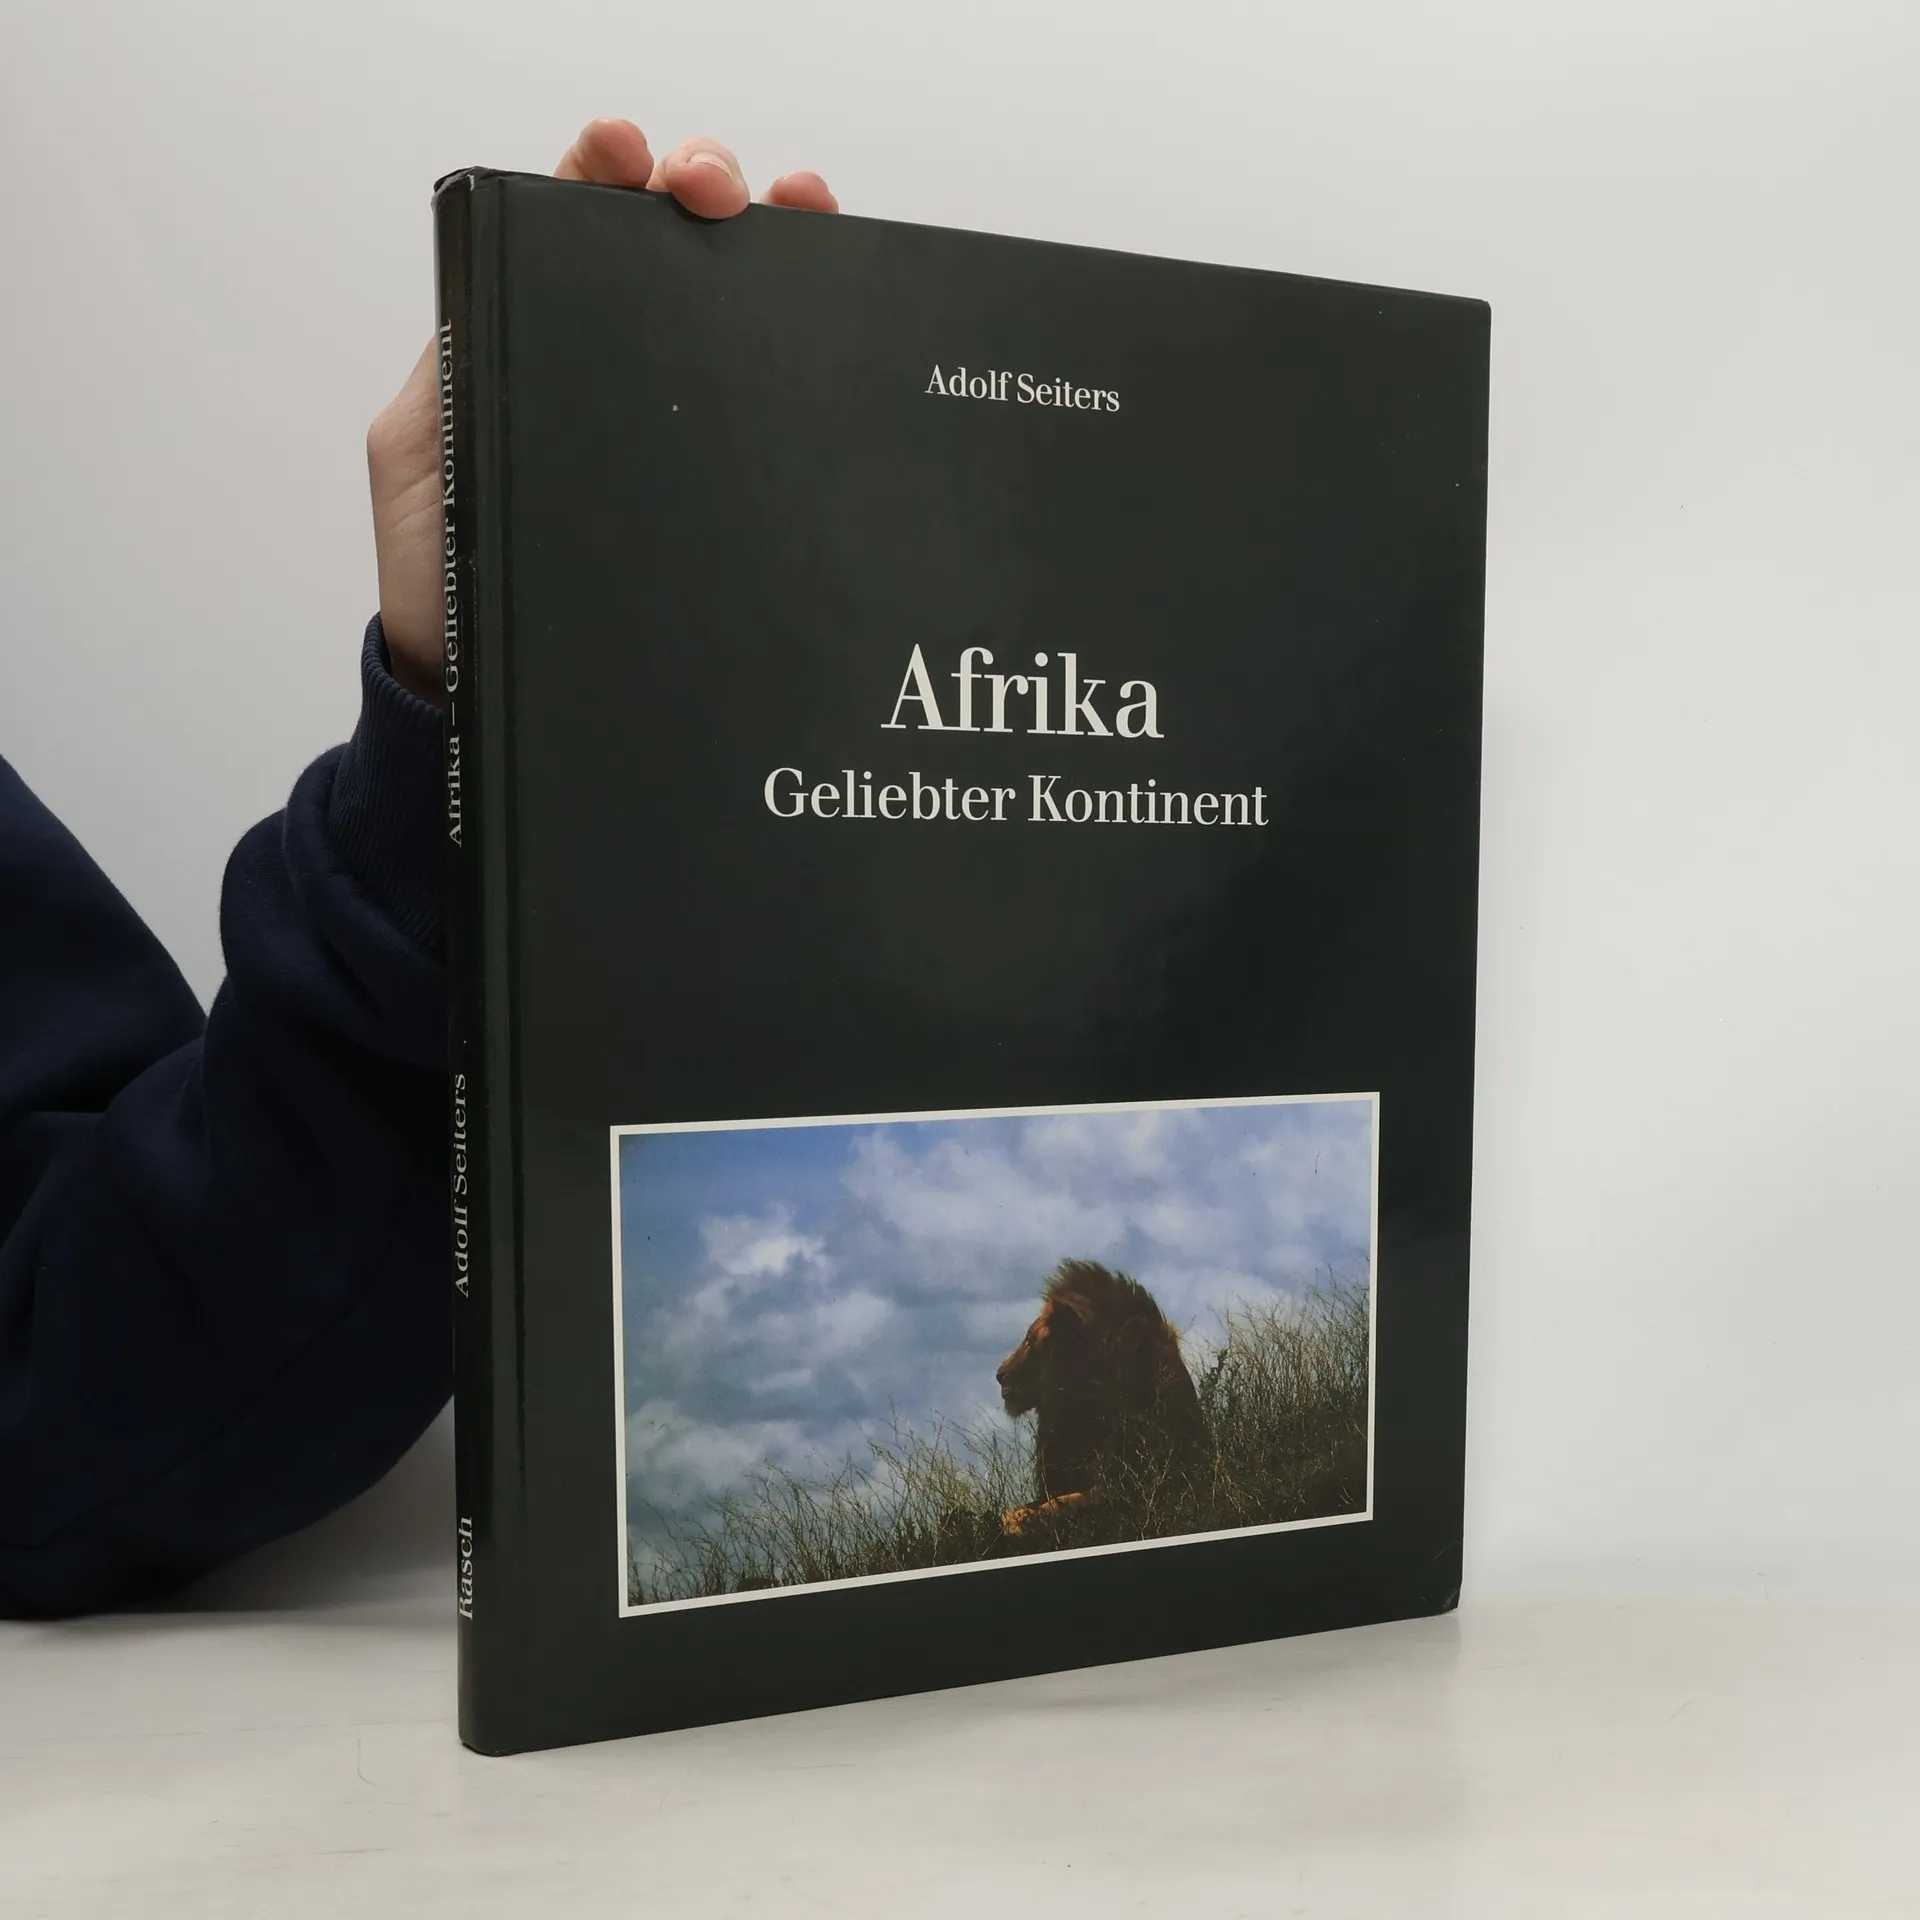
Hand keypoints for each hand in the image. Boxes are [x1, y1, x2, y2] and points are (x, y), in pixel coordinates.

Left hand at [366, 118, 837, 702]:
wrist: (487, 693)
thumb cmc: (444, 584)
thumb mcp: (425, 456)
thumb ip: (455, 371)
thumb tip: (512, 292)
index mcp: (529, 336)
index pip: (573, 223)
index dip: (606, 169)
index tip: (629, 154)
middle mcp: (606, 365)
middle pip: (666, 243)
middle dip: (703, 183)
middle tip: (719, 191)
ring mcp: (668, 424)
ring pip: (733, 306)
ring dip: (775, 245)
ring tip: (805, 215)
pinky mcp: (714, 486)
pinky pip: (763, 405)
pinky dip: (806, 350)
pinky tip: (835, 324)